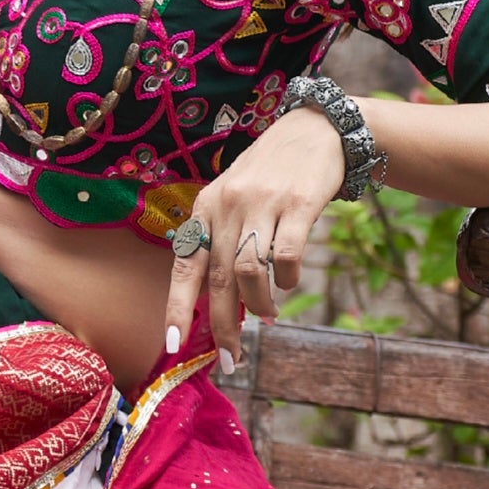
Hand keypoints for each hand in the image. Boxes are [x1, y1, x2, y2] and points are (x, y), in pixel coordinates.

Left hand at [162, 110, 346, 361]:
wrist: (314, 131)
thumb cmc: (270, 175)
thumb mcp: (233, 199)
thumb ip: (223, 242)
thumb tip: (222, 302)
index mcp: (205, 208)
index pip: (184, 265)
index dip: (177, 307)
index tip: (173, 344)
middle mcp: (227, 205)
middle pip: (217, 278)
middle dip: (223, 325)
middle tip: (231, 358)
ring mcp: (262, 203)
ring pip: (250, 271)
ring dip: (258, 305)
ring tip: (268, 314)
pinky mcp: (298, 204)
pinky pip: (287, 256)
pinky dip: (287, 280)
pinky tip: (289, 282)